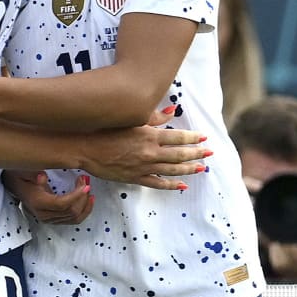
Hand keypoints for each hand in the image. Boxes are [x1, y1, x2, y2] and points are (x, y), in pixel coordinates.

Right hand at [3, 170, 92, 224]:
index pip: (61, 204)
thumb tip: (42, 177)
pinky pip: (73, 219)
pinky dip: (84, 211)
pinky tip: (89, 199)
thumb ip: (33, 173)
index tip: (85, 184)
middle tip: (85, 181)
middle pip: (70, 212)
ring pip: (74, 218)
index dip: (76, 195)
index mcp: (38, 202)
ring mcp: (50, 219)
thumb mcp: (24, 170)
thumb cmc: (21, 176)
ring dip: (85, 204)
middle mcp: (44, 214)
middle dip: (82, 197)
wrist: (15, 185)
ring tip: (87, 188)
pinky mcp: (54, 219)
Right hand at [78, 112, 207, 190]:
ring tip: (202, 168)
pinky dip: (171, 185)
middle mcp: (150, 153)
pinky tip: (182, 185)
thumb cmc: (106, 129)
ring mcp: (143, 167)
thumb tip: (172, 111)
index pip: (178, 137)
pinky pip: (157, 183)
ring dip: (189, 169)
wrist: (86, 148)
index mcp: (150, 136)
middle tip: (210, 152)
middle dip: (197, 153)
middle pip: (179, 154)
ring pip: (172, 170)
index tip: (203, 137)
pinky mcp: (135, 178)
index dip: (193, 138)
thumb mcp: (130, 120)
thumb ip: (153, 117)